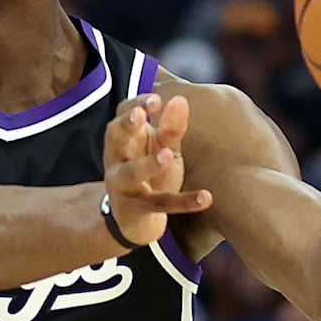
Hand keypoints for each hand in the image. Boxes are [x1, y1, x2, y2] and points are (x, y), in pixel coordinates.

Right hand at [103, 93, 211, 246]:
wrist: (135, 221)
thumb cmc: (150, 175)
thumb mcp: (163, 149)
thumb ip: (172, 128)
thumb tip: (181, 99)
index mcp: (123, 139)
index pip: (123, 113)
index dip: (137, 104)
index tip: (156, 99)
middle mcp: (116, 159)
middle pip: (115, 137)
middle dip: (126, 125)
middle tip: (140, 116)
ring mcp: (122, 186)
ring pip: (131, 173)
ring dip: (148, 164)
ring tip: (167, 155)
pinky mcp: (135, 210)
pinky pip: (159, 204)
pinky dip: (183, 202)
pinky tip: (206, 197)